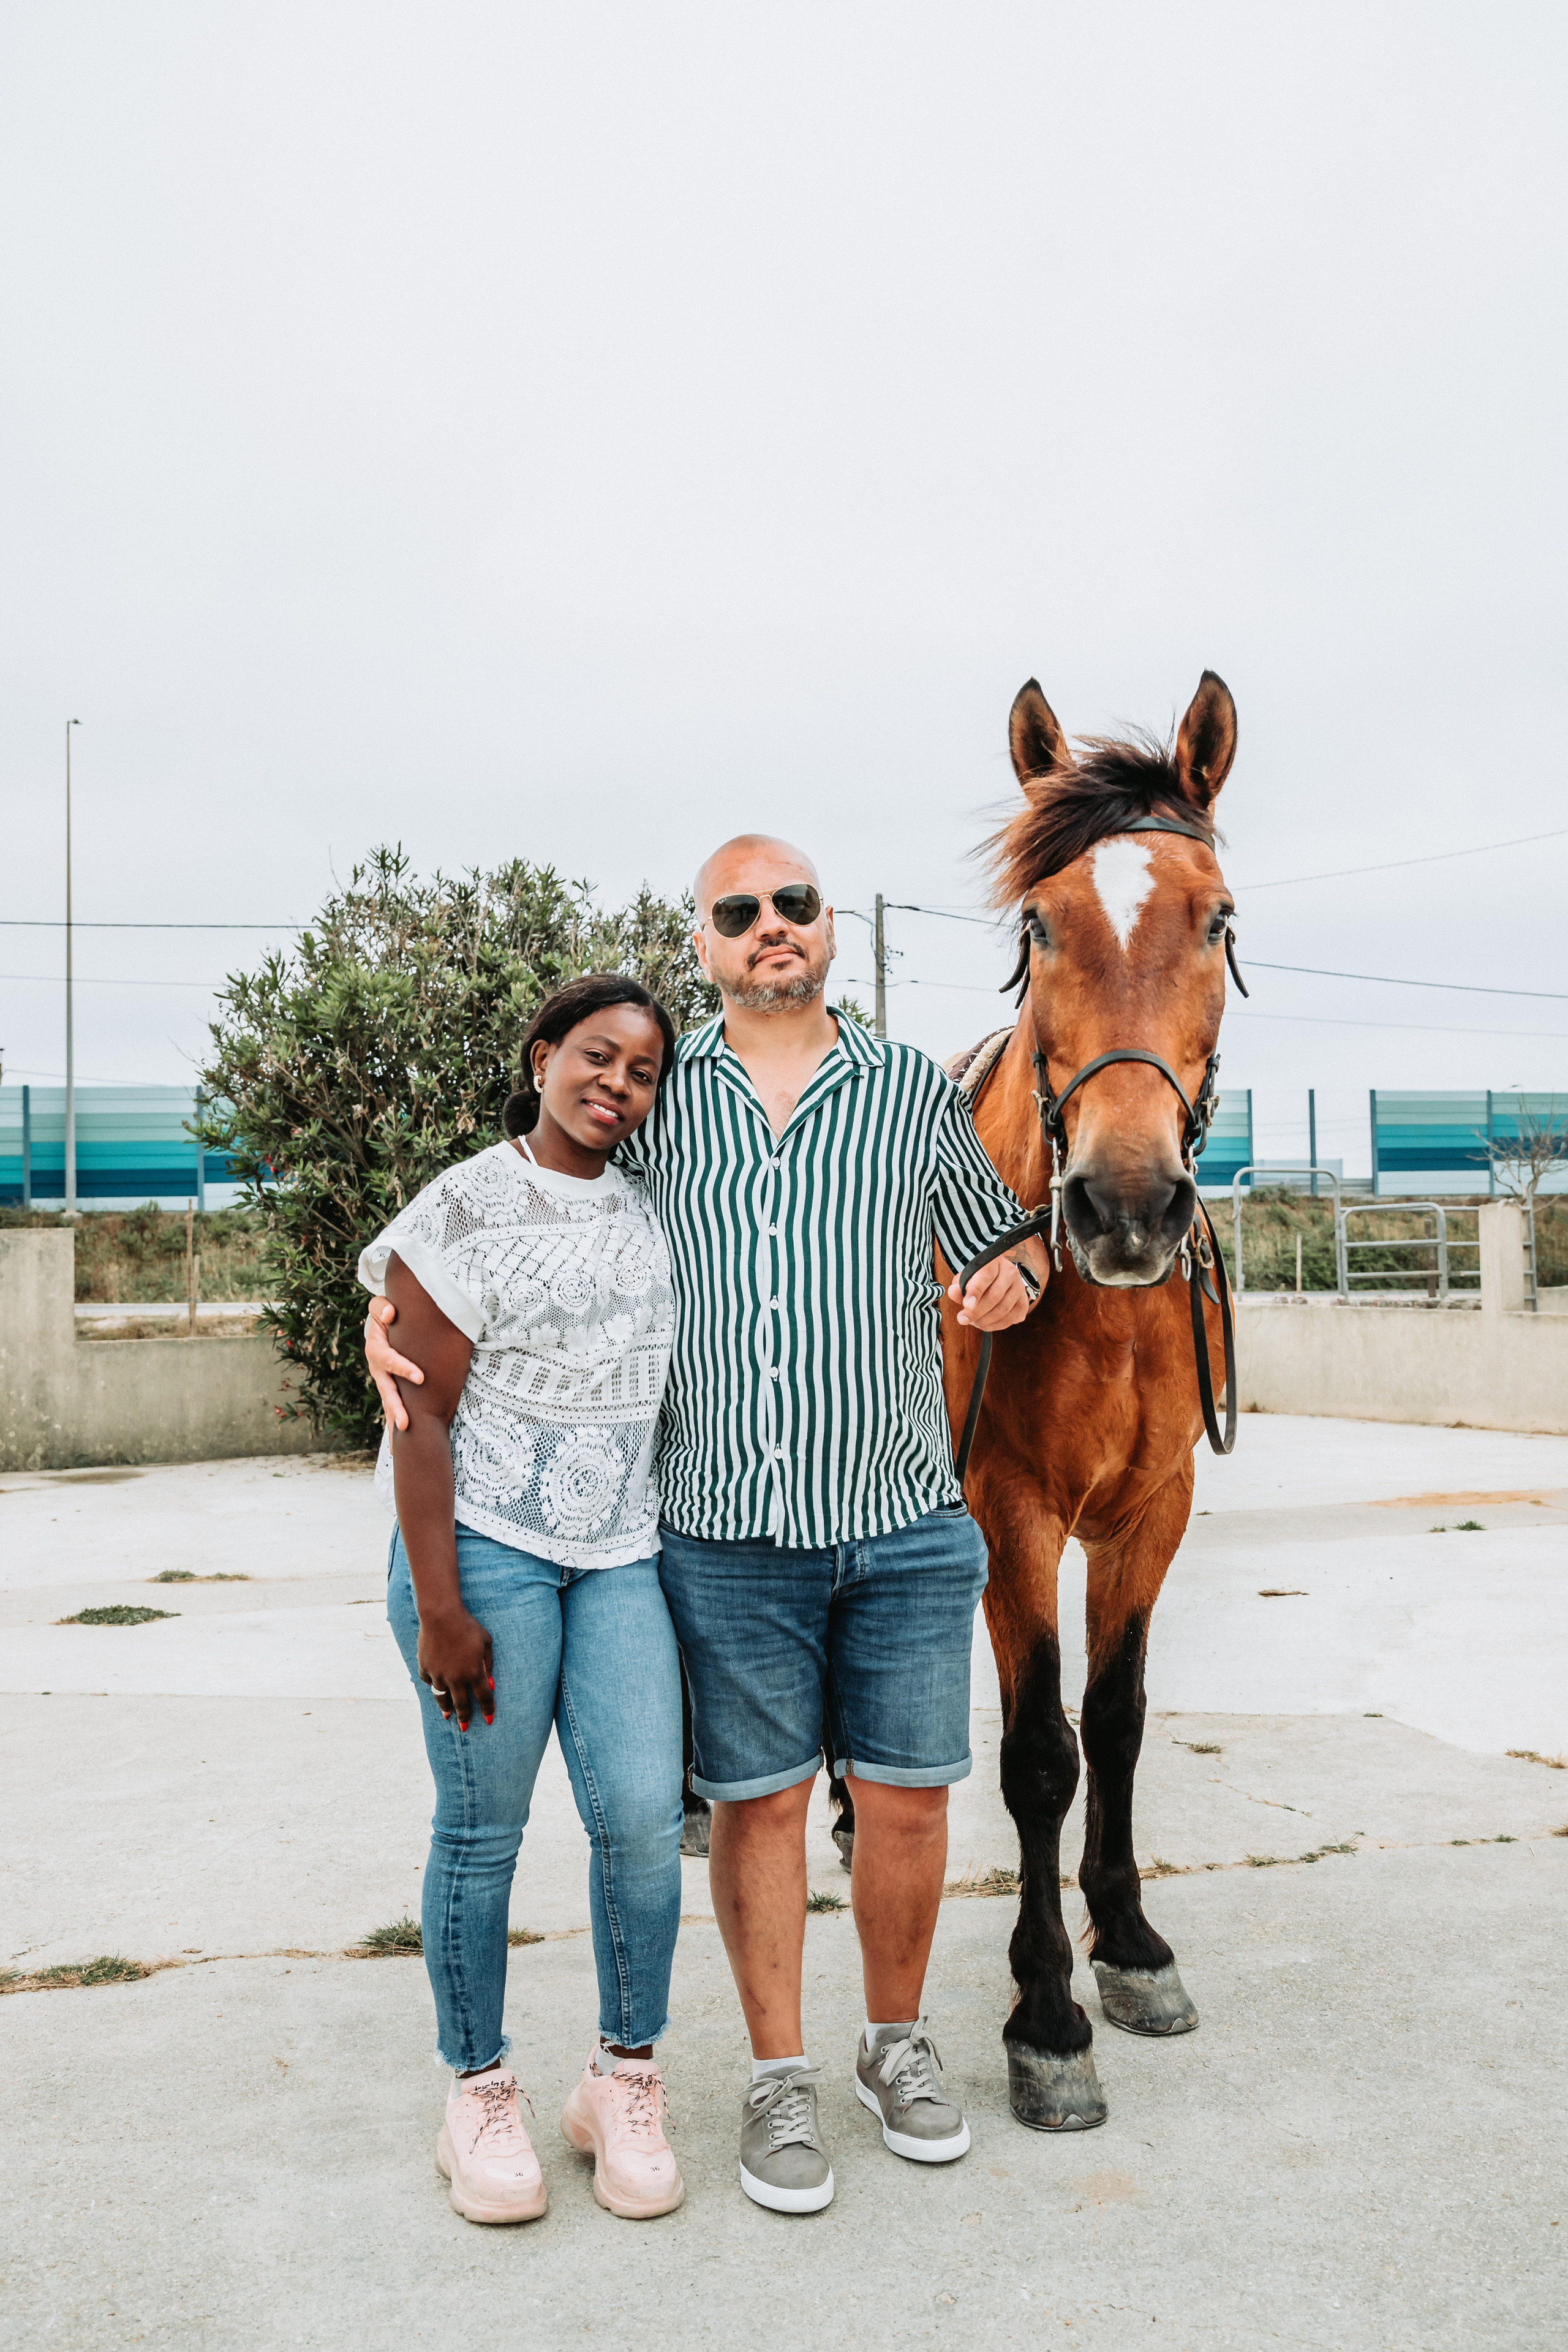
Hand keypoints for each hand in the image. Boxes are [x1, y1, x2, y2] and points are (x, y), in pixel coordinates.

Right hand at [365, 1294, 423, 1432]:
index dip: (403, 1368)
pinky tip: (398, 1444)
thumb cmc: (385, 1315)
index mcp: (376, 1349)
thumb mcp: (380, 1307)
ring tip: (401, 1440)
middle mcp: (377, 1370)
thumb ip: (381, 1307)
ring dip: (394, 1421)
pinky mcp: (390, 1388)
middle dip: (396, 1408)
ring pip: (388, 1404)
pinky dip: (394, 1426)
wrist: (380, 1325)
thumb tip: (390, 1314)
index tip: (420, 1378)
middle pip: (386, 1391)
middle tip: (406, 1424)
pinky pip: (393, 1408)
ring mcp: (383, 1381)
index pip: (390, 1361)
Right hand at [417, 1607, 494, 1730]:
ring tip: (448, 1715)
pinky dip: (432, 1684)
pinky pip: (429, 1681)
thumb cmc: (468, 1626)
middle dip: (465, 1718)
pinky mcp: (425, 1668)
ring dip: (446, 1708)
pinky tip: (435, 1687)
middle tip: (465, 1726)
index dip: (488, 1710)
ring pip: (442, 1698)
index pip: (484, 1698)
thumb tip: (491, 1684)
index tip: (489, 1720)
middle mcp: (456, 1678)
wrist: (441, 1615)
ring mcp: (438, 1674)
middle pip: (462, 1705)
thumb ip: (489, 1664)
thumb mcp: (486, 1642)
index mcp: (474, 1672)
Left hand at [948, 1256, 1030, 1330]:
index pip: (986, 1276)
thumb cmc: (978, 1278)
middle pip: (995, 1296)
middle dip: (976, 1312)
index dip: (976, 1292)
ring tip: (973, 1321)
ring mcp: (1020, 1288)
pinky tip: (987, 1323)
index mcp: (995, 1261)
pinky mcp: (1024, 1303)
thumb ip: (959, 1285)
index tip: (966, 1305)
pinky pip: (1012, 1319)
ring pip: (1003, 1310)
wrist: (996, 1277)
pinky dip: (997, 1325)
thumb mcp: (966, 1278)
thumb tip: (953, 1292)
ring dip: (985, 1321)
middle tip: (963, 1319)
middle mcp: (1011, 1273)